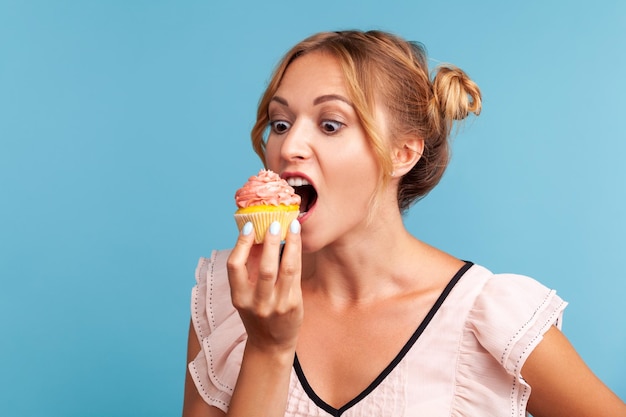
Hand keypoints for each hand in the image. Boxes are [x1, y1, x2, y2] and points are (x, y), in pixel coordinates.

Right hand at [226, 220, 302, 352]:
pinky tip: (298, 240)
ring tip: (292, 226)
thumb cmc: (256, 312)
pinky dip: (297, 254)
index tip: (249, 226)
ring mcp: (277, 305)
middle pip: (265, 268)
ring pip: (285, 270)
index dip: (241, 244)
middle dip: (270, 242)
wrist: (270, 343)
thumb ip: (248, 269)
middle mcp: (256, 303)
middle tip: (274, 223)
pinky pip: (296, 275)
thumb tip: (256, 233)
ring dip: (290, 244)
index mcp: (238, 297)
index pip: (235, 266)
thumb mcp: (245, 294)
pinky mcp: (293, 305)